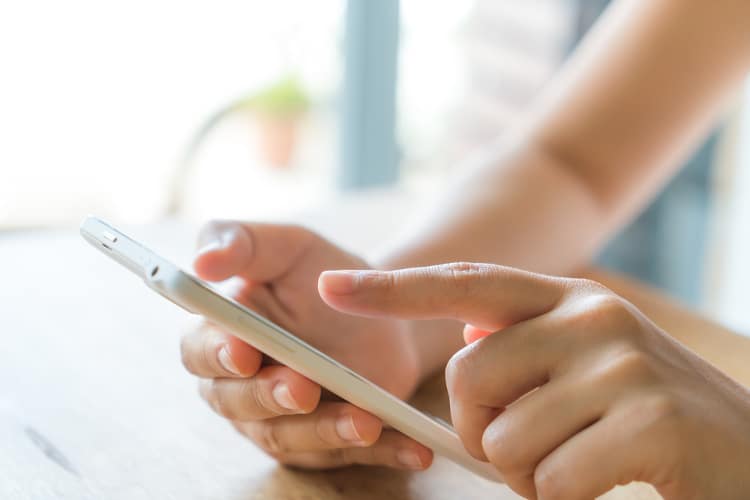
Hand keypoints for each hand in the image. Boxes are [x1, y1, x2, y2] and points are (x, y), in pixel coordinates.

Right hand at [180, 221, 431, 469]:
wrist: (382, 308)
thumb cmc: (323, 272)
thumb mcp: (287, 246)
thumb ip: (240, 241)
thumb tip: (202, 260)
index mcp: (223, 334)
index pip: (200, 351)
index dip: (215, 355)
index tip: (241, 353)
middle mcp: (242, 386)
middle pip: (239, 404)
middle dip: (269, 398)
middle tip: (301, 388)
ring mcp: (281, 421)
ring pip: (290, 438)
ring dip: (325, 432)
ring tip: (365, 422)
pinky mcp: (324, 444)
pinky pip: (348, 456)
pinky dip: (382, 454)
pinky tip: (413, 449)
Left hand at [319, 262, 749, 498]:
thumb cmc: (648, 418)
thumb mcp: (589, 366)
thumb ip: (527, 345)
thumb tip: (465, 331)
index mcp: (571, 299)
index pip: (466, 282)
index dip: (394, 289)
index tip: (331, 291)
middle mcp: (593, 315)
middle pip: (468, 375)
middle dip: (480, 431)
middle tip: (530, 450)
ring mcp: (623, 362)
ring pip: (505, 438)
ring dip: (529, 473)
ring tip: (584, 463)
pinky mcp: (648, 419)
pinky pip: (550, 479)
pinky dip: (565, 497)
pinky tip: (613, 480)